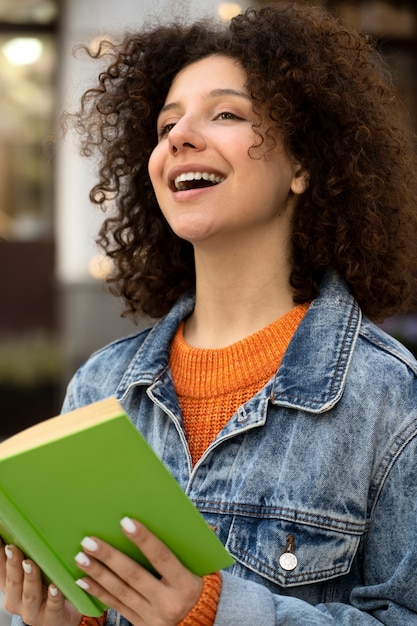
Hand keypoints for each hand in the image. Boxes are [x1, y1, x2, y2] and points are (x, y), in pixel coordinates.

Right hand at [0, 539, 81, 625]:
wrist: (63, 617)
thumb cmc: (46, 591)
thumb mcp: (34, 575)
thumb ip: (27, 557)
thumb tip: (22, 530)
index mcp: (11, 588)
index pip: (2, 570)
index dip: (0, 556)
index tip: (0, 540)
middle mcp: (18, 600)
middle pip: (14, 581)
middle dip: (13, 564)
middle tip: (13, 548)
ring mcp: (33, 611)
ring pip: (30, 594)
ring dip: (30, 577)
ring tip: (30, 564)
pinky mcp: (51, 618)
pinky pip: (52, 606)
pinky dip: (54, 597)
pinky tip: (56, 587)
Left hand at [75, 517, 203, 625]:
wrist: (201, 622)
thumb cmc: (197, 585)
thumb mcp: (196, 568)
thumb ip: (179, 549)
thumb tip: (156, 519)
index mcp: (185, 584)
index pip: (162, 557)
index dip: (144, 539)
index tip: (125, 522)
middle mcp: (169, 602)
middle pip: (134, 575)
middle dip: (109, 557)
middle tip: (89, 541)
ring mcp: (153, 617)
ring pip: (121, 592)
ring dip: (98, 573)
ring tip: (81, 557)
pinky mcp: (142, 625)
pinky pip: (117, 606)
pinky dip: (98, 592)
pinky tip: (83, 580)